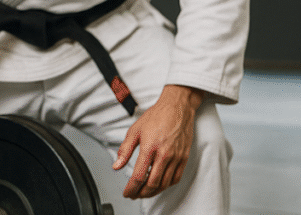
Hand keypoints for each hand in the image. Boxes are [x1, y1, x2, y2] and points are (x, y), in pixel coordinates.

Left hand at [112, 84, 202, 198]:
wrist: (177, 108)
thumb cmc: (156, 117)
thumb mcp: (134, 131)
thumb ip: (124, 150)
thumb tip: (116, 166)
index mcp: (149, 148)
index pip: (139, 176)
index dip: (131, 188)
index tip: (127, 193)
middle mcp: (164, 154)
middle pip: (152, 184)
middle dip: (141, 193)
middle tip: (134, 194)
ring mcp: (176, 157)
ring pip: (164, 184)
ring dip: (153, 192)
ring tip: (144, 191)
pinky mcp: (184, 158)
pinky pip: (175, 178)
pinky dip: (166, 185)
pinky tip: (159, 184)